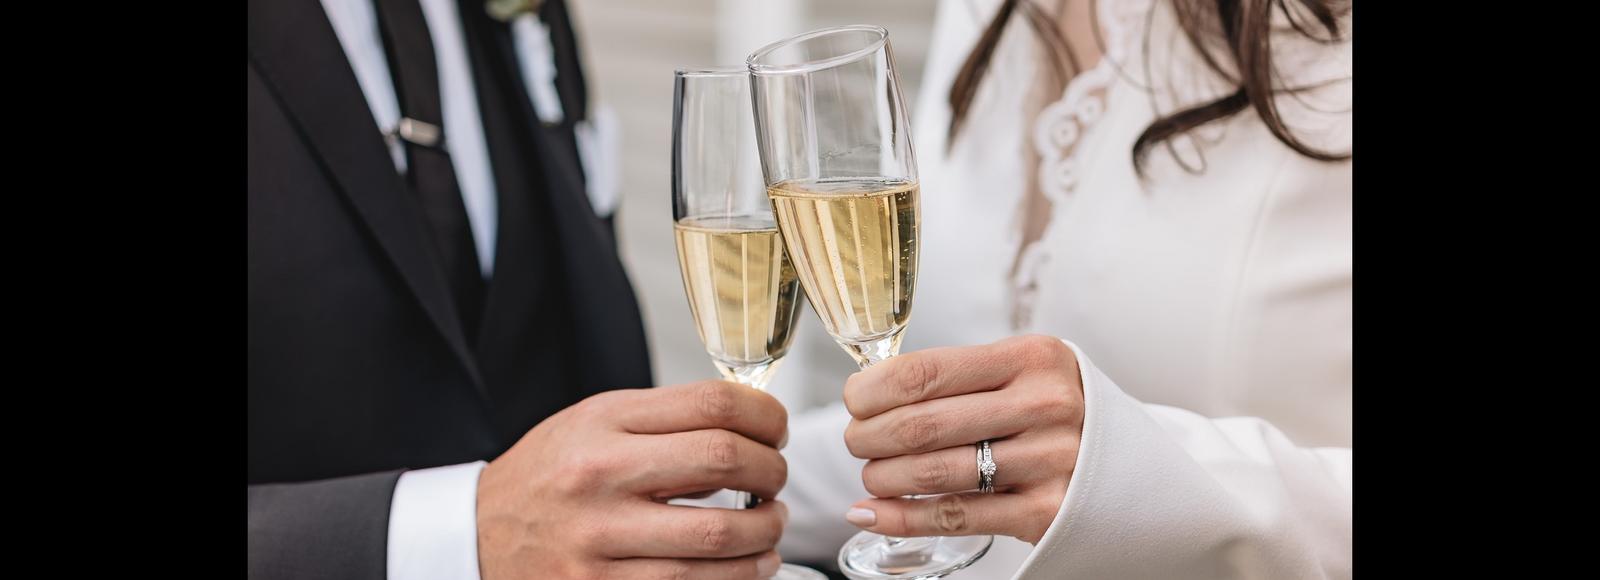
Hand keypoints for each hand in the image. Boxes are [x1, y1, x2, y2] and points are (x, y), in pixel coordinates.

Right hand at [478, 381, 789, 578]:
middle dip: (773, 471)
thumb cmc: (547, 476)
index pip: (712, 403)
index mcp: (603, 423)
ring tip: (770, 526)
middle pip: (725, 460)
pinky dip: (739, 576)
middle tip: (776, 479)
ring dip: (766, 533)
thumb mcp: (592, 423)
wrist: (478, 536)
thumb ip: (664, 421)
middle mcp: (600, 476)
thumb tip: (749, 429)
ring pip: (720, 537)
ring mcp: (600, 540)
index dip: (765, 414)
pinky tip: (748, 565)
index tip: (774, 429)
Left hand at [841, 335, 1084, 543]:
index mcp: (1031, 359)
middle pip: (923, 424)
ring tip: (872, 475)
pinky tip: (874, 513)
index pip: (927, 371)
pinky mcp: (1046, 511)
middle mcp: (1044, 406)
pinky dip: (902, 517)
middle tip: (856, 442)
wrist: (1132, 462)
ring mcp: (1049, 460)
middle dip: (870, 436)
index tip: (854, 400)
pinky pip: (955, 516)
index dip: (873, 389)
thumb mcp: (1025, 372)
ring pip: (934, 472)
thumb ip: (962, 376)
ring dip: (883, 477)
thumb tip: (874, 389)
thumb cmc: (1059, 411)